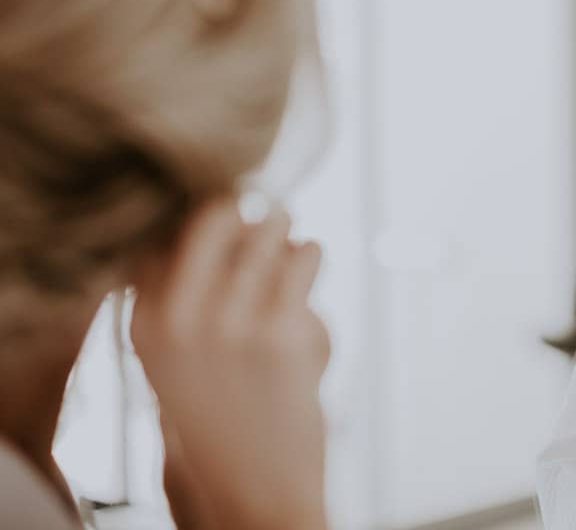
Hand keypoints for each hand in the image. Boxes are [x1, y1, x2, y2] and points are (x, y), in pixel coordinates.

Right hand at [131, 199, 331, 529]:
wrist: (254, 485)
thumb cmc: (224, 409)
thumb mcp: (176, 352)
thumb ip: (183, 288)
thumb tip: (226, 209)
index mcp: (144, 320)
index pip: (165, 231)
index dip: (206, 223)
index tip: (228, 234)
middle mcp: (177, 318)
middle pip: (215, 215)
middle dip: (247, 213)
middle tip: (266, 224)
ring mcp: (228, 324)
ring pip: (269, 228)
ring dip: (286, 234)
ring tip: (291, 253)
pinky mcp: (279, 332)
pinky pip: (306, 255)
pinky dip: (312, 255)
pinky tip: (310, 266)